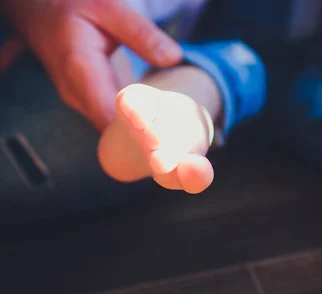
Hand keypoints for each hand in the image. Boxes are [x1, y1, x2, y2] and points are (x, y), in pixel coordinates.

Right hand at [1, 0, 182, 130]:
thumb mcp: (110, 8)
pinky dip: (134, 126)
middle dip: (144, 139)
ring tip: (174, 142)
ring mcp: (80, 101)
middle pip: (112, 131)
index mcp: (80, 68)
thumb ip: (142, 34)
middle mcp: (76, 92)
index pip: (109, 115)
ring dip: (141, 135)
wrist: (41, 12)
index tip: (166, 141)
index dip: (137, 133)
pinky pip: (111, 122)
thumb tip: (173, 58)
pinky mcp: (88, 103)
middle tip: (178, 149)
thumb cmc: (75, 6)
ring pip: (111, 131)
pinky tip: (160, 127)